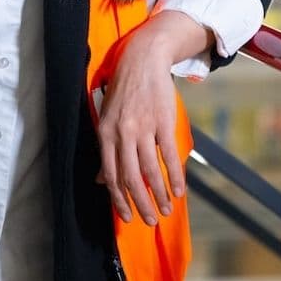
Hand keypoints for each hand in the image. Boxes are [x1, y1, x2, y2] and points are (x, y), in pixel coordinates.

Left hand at [95, 11, 206, 225]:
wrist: (142, 61)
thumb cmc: (123, 92)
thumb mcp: (107, 119)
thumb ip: (106, 150)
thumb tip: (101, 180)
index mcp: (105, 134)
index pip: (110, 175)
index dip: (118, 199)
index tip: (126, 216)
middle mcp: (122, 133)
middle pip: (130, 178)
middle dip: (140, 204)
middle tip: (149, 220)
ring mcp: (143, 128)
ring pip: (150, 170)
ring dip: (160, 194)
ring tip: (166, 210)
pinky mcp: (163, 122)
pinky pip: (169, 155)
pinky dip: (175, 176)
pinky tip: (179, 190)